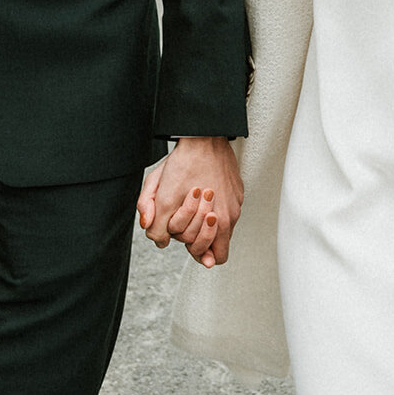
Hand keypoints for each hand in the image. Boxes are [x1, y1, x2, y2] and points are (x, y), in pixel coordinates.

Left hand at [137, 137, 242, 267]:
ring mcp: (235, 203)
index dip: (195, 250)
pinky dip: (215, 208)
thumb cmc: (183, 163)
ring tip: (195, 205)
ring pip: (223, 228)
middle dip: (198, 236)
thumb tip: (160, 241)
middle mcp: (229, 215)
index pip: (212, 258)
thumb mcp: (161, 194)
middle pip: (216, 244)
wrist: (203, 137)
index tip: (186, 239)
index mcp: (215, 221)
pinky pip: (227, 211)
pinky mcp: (237, 191)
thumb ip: (156, 224)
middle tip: (187, 219)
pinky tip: (203, 193)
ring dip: (207, 223)